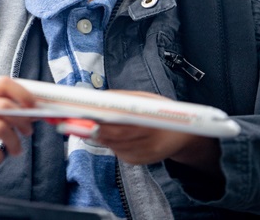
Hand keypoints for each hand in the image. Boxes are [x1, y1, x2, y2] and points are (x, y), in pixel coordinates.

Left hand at [91, 91, 220, 174]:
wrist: (182, 136)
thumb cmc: (162, 113)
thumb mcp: (147, 100)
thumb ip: (124, 99)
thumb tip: (99, 98)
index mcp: (153, 126)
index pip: (124, 127)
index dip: (105, 125)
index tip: (88, 120)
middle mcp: (149, 144)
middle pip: (115, 138)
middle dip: (94, 130)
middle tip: (76, 123)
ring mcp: (142, 155)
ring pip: (112, 145)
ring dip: (100, 135)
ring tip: (89, 125)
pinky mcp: (136, 162)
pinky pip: (116, 151)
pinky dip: (110, 142)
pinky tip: (110, 134)